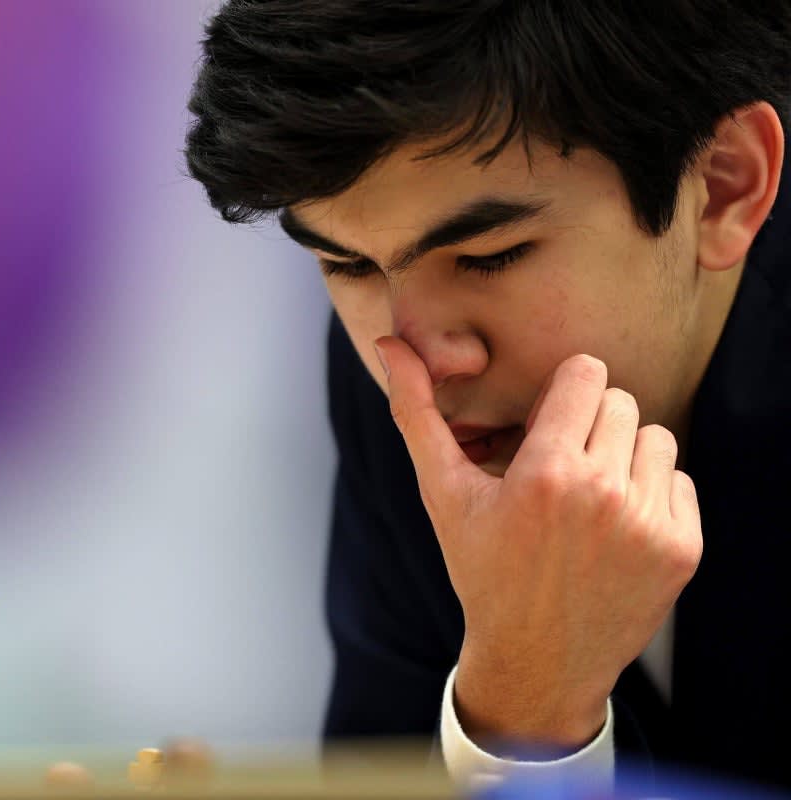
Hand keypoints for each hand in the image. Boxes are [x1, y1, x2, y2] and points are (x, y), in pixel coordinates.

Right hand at [374, 337, 701, 747]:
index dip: (563, 394)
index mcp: (543, 473)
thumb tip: (388, 343)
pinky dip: (652, 496)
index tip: (546, 424)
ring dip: (624, 457)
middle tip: (561, 469)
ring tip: (589, 498)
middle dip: (590, 425)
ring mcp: (647, 524)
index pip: (586, 373)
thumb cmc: (482, 569)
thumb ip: (418, 413)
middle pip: (621, 401)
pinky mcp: (681, 549)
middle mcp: (602, 495)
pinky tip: (616, 529)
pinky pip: (681, 481)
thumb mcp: (443, 493)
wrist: (536, 660)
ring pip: (656, 437)